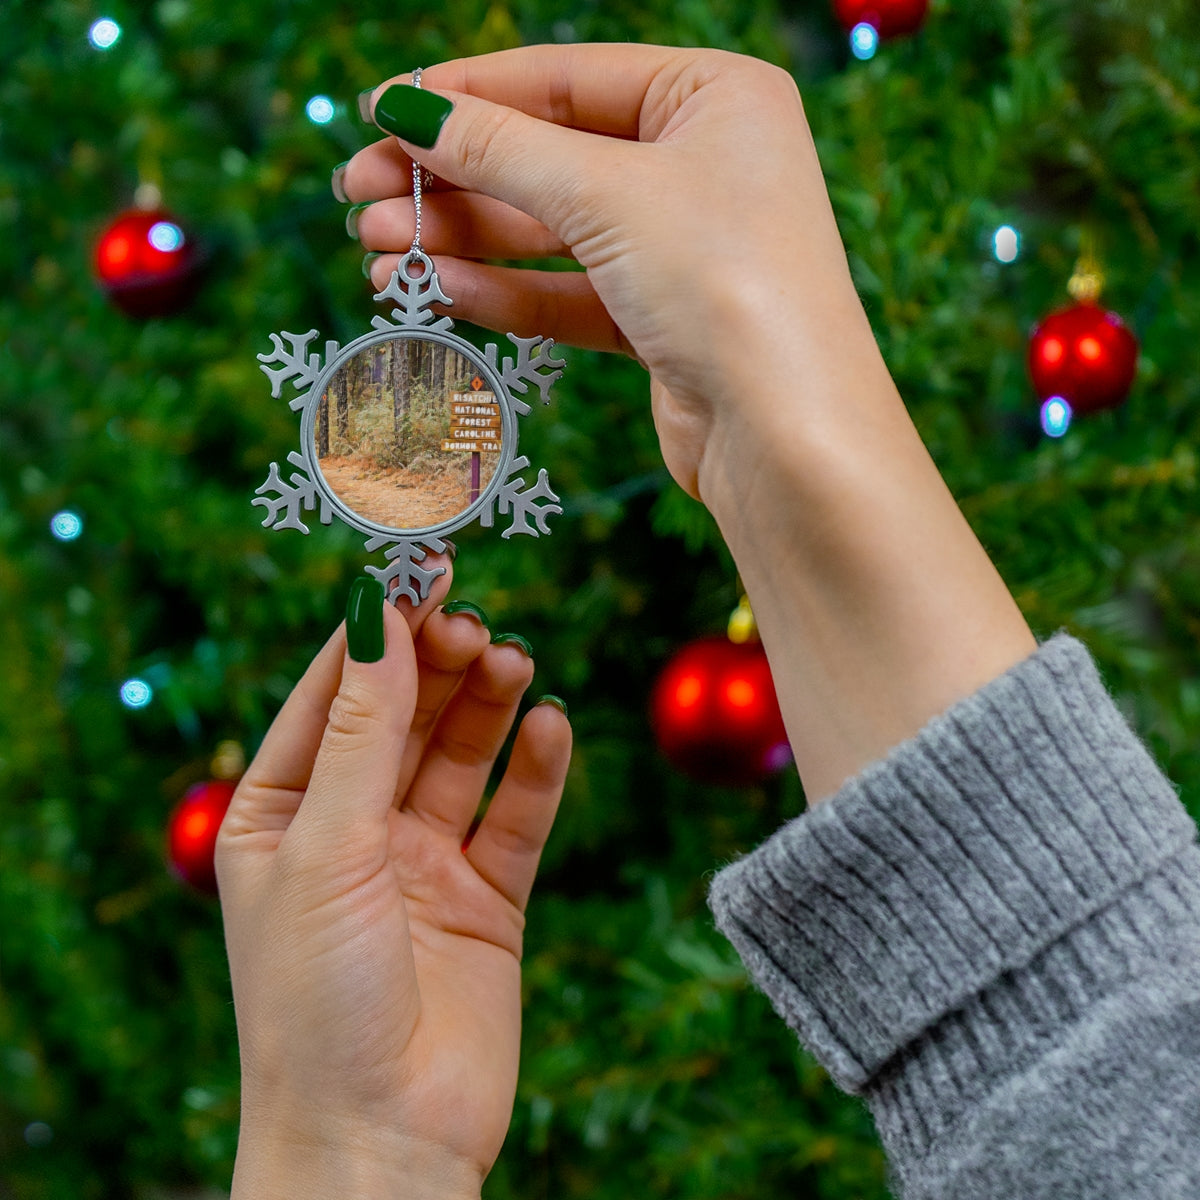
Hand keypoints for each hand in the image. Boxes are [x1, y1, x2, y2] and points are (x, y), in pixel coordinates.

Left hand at [216, 573, 571, 1198]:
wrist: (381, 1142)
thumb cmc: (316, 1001)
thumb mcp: (327, 846)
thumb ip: (362, 729)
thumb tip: (377, 612)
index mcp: (283, 813)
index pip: (332, 695)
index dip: (377, 630)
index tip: (420, 570)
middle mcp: (352, 829)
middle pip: (404, 715)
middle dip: (438, 664)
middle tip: (475, 625)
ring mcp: (422, 862)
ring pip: (462, 755)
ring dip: (489, 704)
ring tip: (514, 663)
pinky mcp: (487, 898)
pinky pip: (516, 816)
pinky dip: (536, 770)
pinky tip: (552, 726)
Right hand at [340, 46, 1034, 804]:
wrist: (788, 437)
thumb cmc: (727, 284)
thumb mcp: (605, 194)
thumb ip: (499, 149)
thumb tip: (405, 108)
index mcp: (714, 96)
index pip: (564, 78)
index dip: (466, 95)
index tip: (379, 113)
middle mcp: (702, 164)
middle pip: (549, 157)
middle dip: (451, 178)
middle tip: (359, 195)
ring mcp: (682, 247)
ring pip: (550, 231)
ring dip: (462, 238)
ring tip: (375, 250)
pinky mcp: (662, 320)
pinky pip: (567, 292)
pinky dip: (503, 289)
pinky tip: (434, 287)